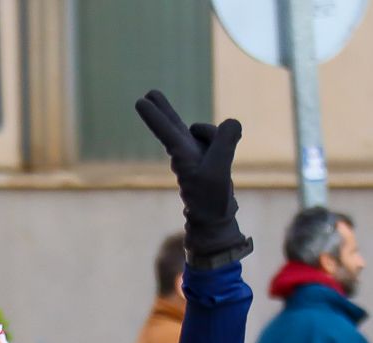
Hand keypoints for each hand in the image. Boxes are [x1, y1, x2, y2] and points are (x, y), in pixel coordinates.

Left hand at [134, 90, 250, 266]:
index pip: (166, 129)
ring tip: (218, 164)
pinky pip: (220, 137)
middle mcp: (184, 151)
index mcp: (181, 155)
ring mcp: (196, 153)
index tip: (140, 101)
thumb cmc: (211, 198)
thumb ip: (225, 142)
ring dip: (216, 137)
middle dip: (163, 109)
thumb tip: (231, 123)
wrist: (215, 218)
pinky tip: (225, 157)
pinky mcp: (208, 155)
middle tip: (150, 94)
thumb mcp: (219, 169)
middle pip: (173, 124)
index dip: (155, 115)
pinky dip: (225, 141)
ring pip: (207, 131)